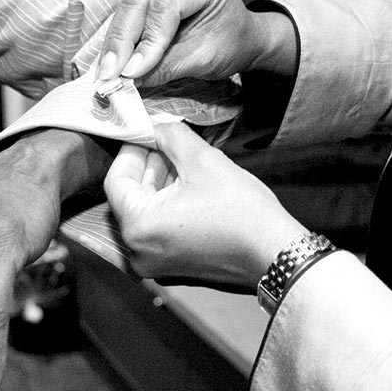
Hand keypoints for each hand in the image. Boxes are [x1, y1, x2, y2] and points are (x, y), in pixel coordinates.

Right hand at [93, 0, 296, 87]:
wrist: (242, 37)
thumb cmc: (232, 43)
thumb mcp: (205, 59)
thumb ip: (167, 67)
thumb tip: (130, 78)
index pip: (166, 5)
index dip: (147, 40)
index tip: (132, 72)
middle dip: (122, 40)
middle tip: (108, 73)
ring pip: (130, 3)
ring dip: (116, 39)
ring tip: (106, 70)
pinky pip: (131, 8)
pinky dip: (121, 35)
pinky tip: (112, 58)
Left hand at [104, 120, 305, 288]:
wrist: (274, 253)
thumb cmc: (241, 212)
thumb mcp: (202, 160)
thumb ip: (170, 137)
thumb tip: (156, 125)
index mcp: (138, 227)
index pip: (116, 179)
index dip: (131, 150)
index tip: (147, 131)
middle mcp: (138, 250)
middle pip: (130, 196)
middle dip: (148, 164)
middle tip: (166, 139)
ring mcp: (155, 262)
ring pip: (146, 210)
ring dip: (160, 182)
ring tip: (182, 158)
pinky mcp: (173, 265)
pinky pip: (159, 227)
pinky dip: (169, 203)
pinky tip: (189, 183)